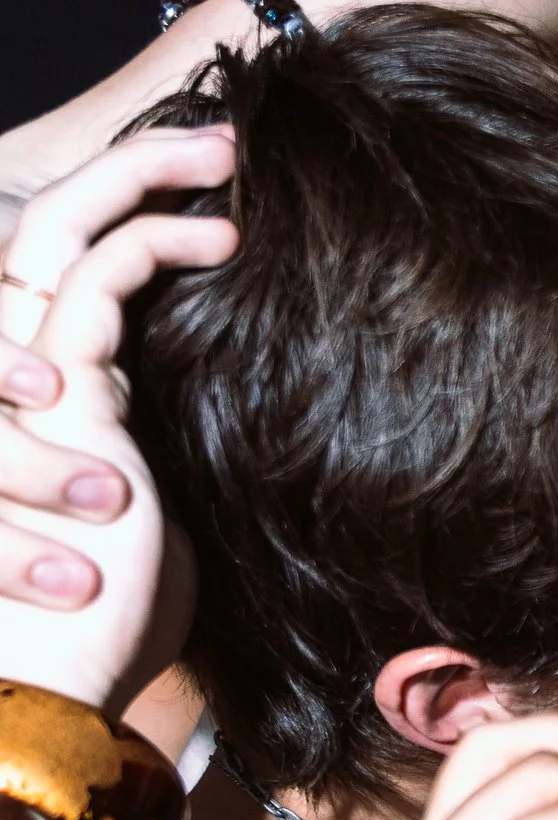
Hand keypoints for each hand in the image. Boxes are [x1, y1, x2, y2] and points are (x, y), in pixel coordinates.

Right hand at [0, 127, 237, 713]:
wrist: (61, 676)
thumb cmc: (116, 624)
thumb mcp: (167, 526)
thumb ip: (178, 464)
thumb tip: (267, 440)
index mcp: (54, 394)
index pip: (75, 272)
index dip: (134, 218)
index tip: (220, 197)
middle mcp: (27, 371)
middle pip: (56, 226)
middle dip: (137, 170)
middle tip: (222, 142)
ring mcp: (31, 374)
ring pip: (67, 229)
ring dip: (146, 180)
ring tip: (226, 161)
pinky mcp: (59, 390)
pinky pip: (96, 277)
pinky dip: (156, 240)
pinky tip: (222, 236)